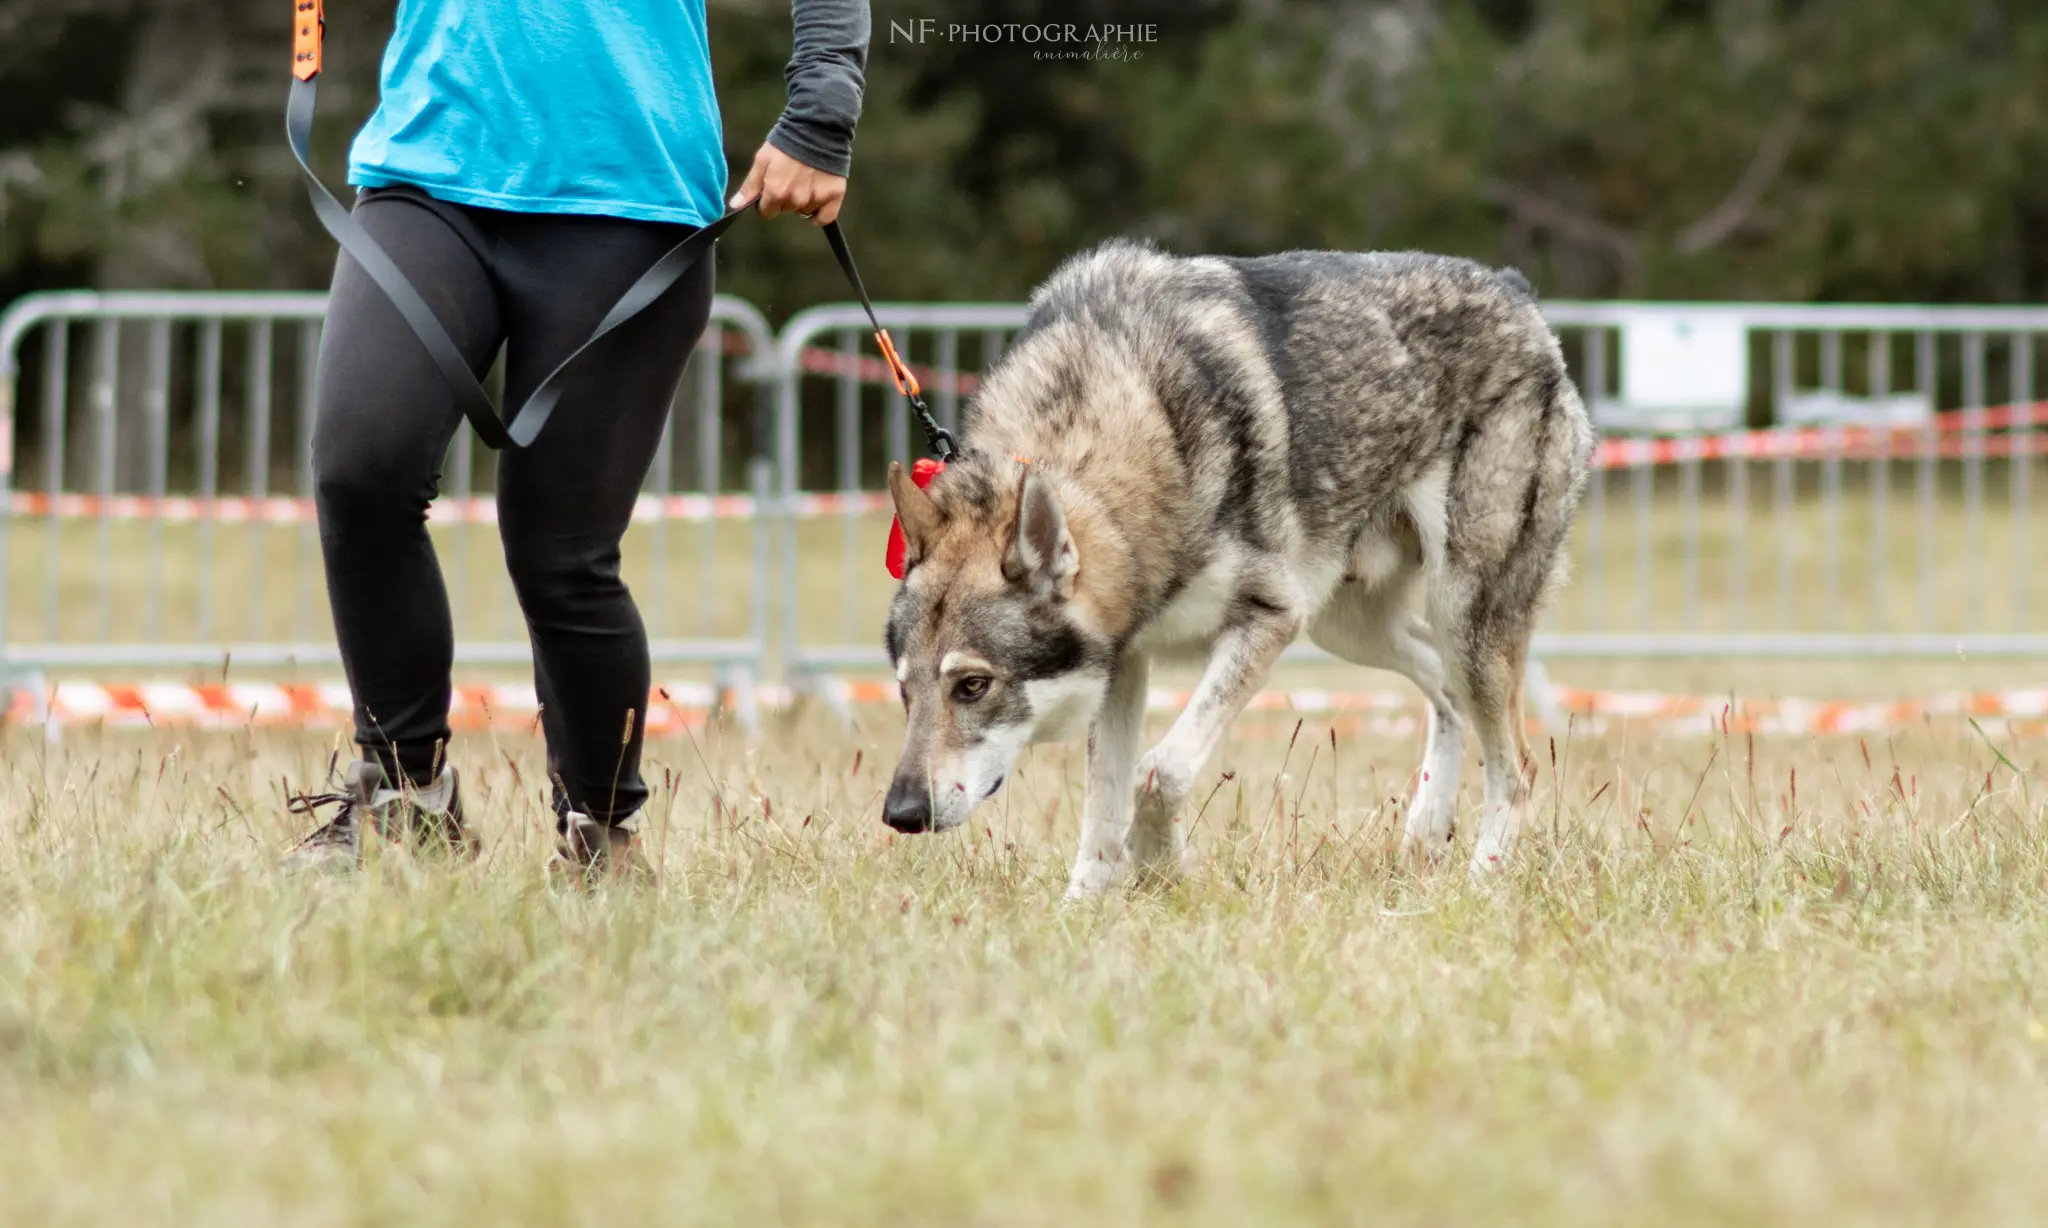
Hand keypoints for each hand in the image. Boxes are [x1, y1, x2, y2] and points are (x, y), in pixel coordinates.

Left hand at [730, 142, 845, 224]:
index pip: (767, 212)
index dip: (767, 201)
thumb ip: (750, 186)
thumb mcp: (762, 160)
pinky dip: (820, 212)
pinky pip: (824, 217)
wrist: (816, 127)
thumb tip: (735, 206)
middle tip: (791, 176)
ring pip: (804, 211)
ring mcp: (816, 199)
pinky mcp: (833, 196)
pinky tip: (817, 196)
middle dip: (785, 197)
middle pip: (786, 210)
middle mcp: (796, 200)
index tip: (772, 186)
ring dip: (803, 201)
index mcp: (776, 192)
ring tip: (806, 178)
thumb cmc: (786, 142)